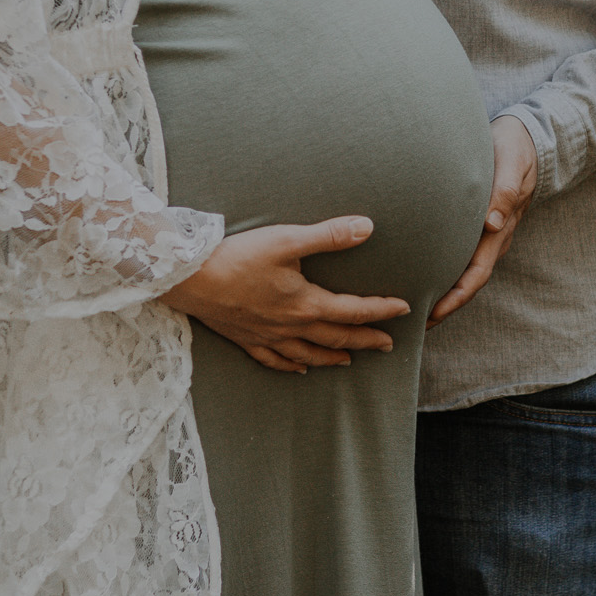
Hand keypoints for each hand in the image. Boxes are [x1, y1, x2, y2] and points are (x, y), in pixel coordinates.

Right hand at [161, 215, 409, 373]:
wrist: (191, 279)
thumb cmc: (239, 257)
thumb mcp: (288, 240)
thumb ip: (329, 235)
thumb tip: (368, 227)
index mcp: (305, 304)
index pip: (353, 310)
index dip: (381, 310)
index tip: (403, 310)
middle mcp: (290, 327)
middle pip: (336, 337)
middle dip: (366, 339)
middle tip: (388, 344)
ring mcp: (267, 337)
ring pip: (308, 354)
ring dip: (333, 356)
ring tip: (350, 359)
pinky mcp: (246, 339)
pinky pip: (275, 360)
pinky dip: (292, 366)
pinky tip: (300, 368)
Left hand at [427, 116, 538, 326]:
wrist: (526, 136)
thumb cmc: (515, 148)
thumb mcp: (512, 164)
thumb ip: (503, 191)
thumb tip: (492, 223)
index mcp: (500, 230)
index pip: (476, 274)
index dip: (456, 298)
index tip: (434, 314)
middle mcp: (491, 237)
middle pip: (466, 281)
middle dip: (442, 305)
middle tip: (412, 324)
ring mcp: (484, 232)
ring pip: (461, 270)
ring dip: (440, 290)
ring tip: (409, 304)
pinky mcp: (474, 222)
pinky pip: (457, 252)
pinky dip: (439, 267)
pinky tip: (417, 269)